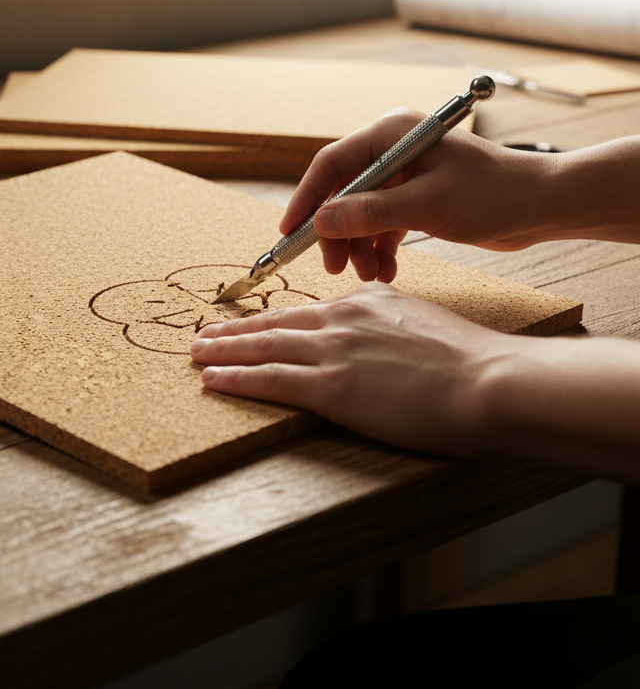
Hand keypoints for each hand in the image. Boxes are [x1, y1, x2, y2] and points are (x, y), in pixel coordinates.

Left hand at [191, 283, 520, 456]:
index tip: (253, 323)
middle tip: (205, 333)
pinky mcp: (332, 386)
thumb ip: (392, 325)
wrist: (490, 380)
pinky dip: (236, 378)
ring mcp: (334, 351)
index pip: (308, 312)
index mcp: (367, 302)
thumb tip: (380, 338)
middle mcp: (343, 319)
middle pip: (276, 323)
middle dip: (236, 330)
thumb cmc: (472, 363)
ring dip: (223, 350)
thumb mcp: (424, 324)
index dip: (274, 319)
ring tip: (197, 352)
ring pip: (263, 346)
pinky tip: (213, 380)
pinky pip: (270, 379)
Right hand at [280, 109, 555, 282]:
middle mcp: (393, 149)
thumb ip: (370, 213)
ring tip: (368, 274)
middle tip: (333, 266)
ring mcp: (404, 174)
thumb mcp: (426, 205)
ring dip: (359, 245)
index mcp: (391, 133)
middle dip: (337, 231)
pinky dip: (379, 247)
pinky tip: (385, 270)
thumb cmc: (492, 193)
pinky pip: (382, 223)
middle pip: (343, 191)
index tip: (291, 232)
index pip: (332, 164)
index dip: (307, 198)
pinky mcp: (415, 197)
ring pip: (361, 212)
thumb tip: (321, 222)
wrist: (541, 207)